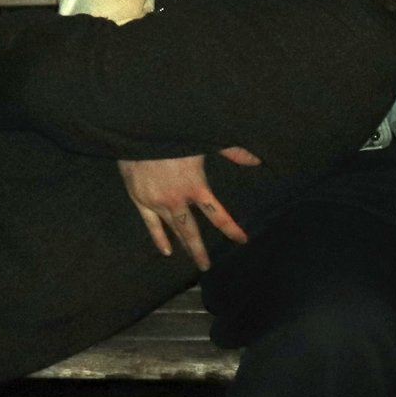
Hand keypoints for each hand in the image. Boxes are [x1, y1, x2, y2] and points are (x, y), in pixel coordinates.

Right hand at [115, 147, 262, 269]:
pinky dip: (158, 238)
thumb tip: (256, 161)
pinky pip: (150, 224)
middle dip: (199, 250)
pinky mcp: (140, 199)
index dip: (231, 229)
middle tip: (206, 266)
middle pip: (191, 231)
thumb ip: (232, 151)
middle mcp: (177, 200)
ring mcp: (157, 202)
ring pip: (172, 229)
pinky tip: (166, 250)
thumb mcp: (204, 141)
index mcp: (196, 187)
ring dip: (182, 245)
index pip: (218, 215)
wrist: (139, 130)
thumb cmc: (173, 134)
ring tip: (190, 258)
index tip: (242, 240)